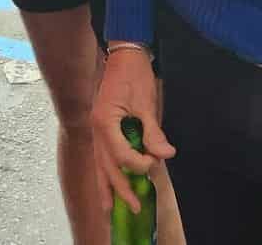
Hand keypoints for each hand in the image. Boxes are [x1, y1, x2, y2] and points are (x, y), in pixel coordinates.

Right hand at [92, 47, 174, 211]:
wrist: (124, 53)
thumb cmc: (135, 74)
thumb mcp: (146, 102)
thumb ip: (153, 131)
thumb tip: (165, 154)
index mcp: (105, 121)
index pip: (122, 154)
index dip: (139, 163)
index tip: (156, 161)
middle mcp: (97, 129)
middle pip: (107, 166)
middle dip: (120, 189)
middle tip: (135, 207)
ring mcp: (96, 129)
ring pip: (100, 164)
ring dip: (107, 186)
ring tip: (110, 209)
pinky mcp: (101, 128)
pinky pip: (101, 156)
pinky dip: (105, 172)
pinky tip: (108, 184)